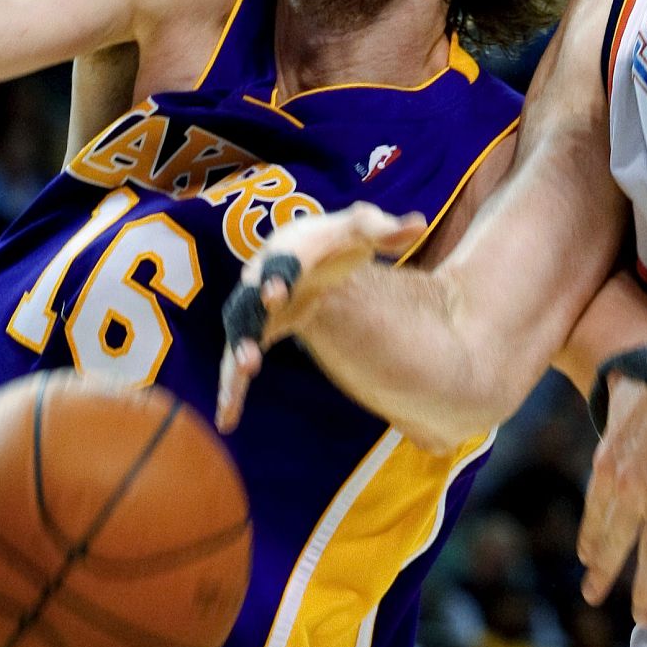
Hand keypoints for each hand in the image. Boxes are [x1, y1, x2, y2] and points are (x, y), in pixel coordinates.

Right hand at [215, 202, 425, 432]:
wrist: (308, 251)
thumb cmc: (337, 240)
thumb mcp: (362, 228)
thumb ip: (385, 230)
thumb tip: (418, 226)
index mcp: (288, 248)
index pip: (282, 262)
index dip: (277, 277)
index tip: (276, 293)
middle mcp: (262, 276)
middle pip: (250, 299)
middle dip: (249, 319)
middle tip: (249, 345)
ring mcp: (254, 307)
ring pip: (241, 333)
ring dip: (237, 356)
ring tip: (244, 374)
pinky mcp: (254, 333)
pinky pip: (237, 361)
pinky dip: (232, 389)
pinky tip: (227, 420)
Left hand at [577, 374, 646, 625]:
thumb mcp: (616, 398)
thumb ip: (611, 416)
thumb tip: (610, 404)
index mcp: (606, 465)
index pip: (594, 514)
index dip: (591, 540)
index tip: (588, 560)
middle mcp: (628, 488)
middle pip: (615, 541)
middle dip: (604, 575)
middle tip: (593, 597)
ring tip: (644, 618)